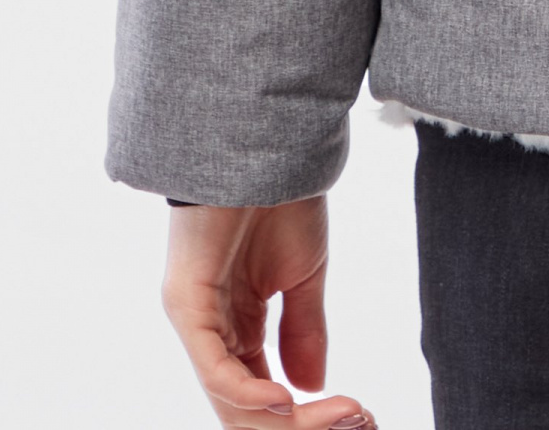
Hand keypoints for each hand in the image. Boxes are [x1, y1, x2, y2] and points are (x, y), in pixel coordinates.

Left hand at [162, 199, 374, 429]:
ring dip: (286, 421)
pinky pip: (214, 369)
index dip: (310, 418)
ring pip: (231, 403)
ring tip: (337, 414)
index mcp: (239, 330)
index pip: (265, 398)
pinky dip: (249, 393)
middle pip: (247, 414)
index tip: (361, 414)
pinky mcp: (188, 307)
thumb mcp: (303, 273)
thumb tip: (312, 386)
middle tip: (356, 419)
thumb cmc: (279, 199)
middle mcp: (213, 336)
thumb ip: (304, 330)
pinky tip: (286, 400)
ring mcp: (198, 324)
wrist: (265, 146)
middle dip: (304, 428)